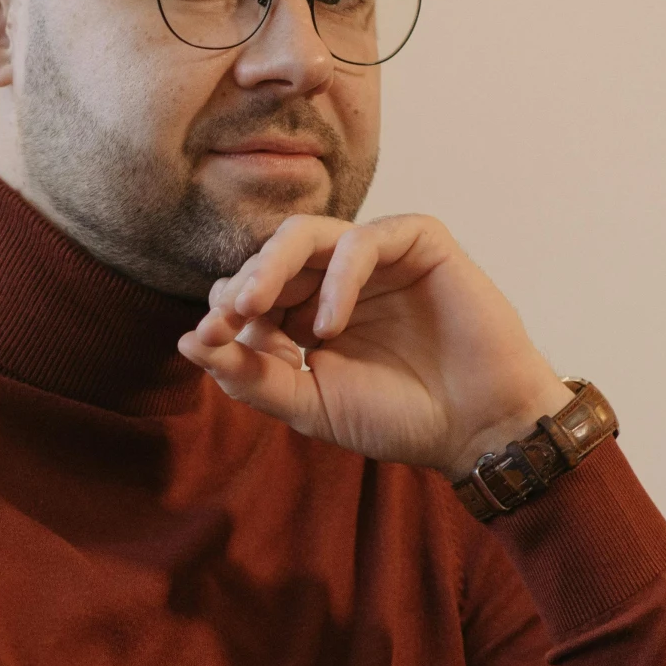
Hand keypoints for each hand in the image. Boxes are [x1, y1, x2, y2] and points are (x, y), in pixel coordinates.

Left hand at [176, 214, 570, 476]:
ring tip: (255, 306)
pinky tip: (329, 325)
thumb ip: (250, 377)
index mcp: (303, 312)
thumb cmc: (399, 418)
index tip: (204, 342)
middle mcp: (335, 279)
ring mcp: (376, 258)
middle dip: (241, 285)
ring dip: (272, 265)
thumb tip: (188, 341)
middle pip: (268, 257)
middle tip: (227, 317)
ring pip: (307, 235)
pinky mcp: (419, 243)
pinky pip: (365, 240)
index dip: (221, 312)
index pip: (246, 292)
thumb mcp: (310, 405)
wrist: (476, 430)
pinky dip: (339, 277)